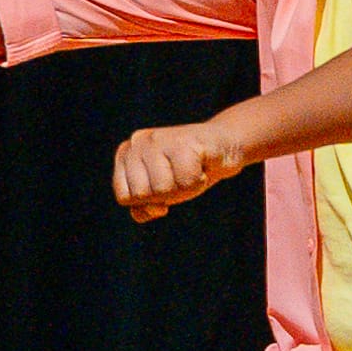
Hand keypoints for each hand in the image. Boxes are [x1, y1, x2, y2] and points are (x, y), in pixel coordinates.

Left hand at [113, 119, 255, 223]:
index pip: (124, 196)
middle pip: (142, 194)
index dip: (148, 201)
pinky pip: (186, 181)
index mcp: (126, 154)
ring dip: (185, 189)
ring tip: (193, 171)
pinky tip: (204, 167)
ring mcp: (158, 140)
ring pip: (162, 189)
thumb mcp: (163, 191)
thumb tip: (153, 210)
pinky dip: (199, 182)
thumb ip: (146, 207)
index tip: (166, 186)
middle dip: (167, 195)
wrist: (227, 144)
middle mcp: (137, 143)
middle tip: (181, 177)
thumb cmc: (192, 168)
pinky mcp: (181, 142)